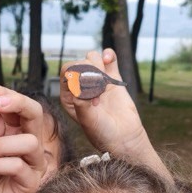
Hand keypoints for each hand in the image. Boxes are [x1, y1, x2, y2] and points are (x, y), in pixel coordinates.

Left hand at [59, 49, 165, 177]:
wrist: (124, 138)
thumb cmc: (102, 133)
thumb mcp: (87, 120)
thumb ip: (81, 101)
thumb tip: (81, 83)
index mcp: (68, 95)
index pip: (67, 72)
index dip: (78, 76)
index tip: (90, 93)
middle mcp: (80, 86)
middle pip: (80, 62)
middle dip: (90, 72)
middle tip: (100, 95)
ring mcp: (96, 80)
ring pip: (92, 57)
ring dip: (99, 65)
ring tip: (105, 85)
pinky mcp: (112, 78)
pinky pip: (108, 58)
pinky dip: (108, 54)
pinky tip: (108, 59)